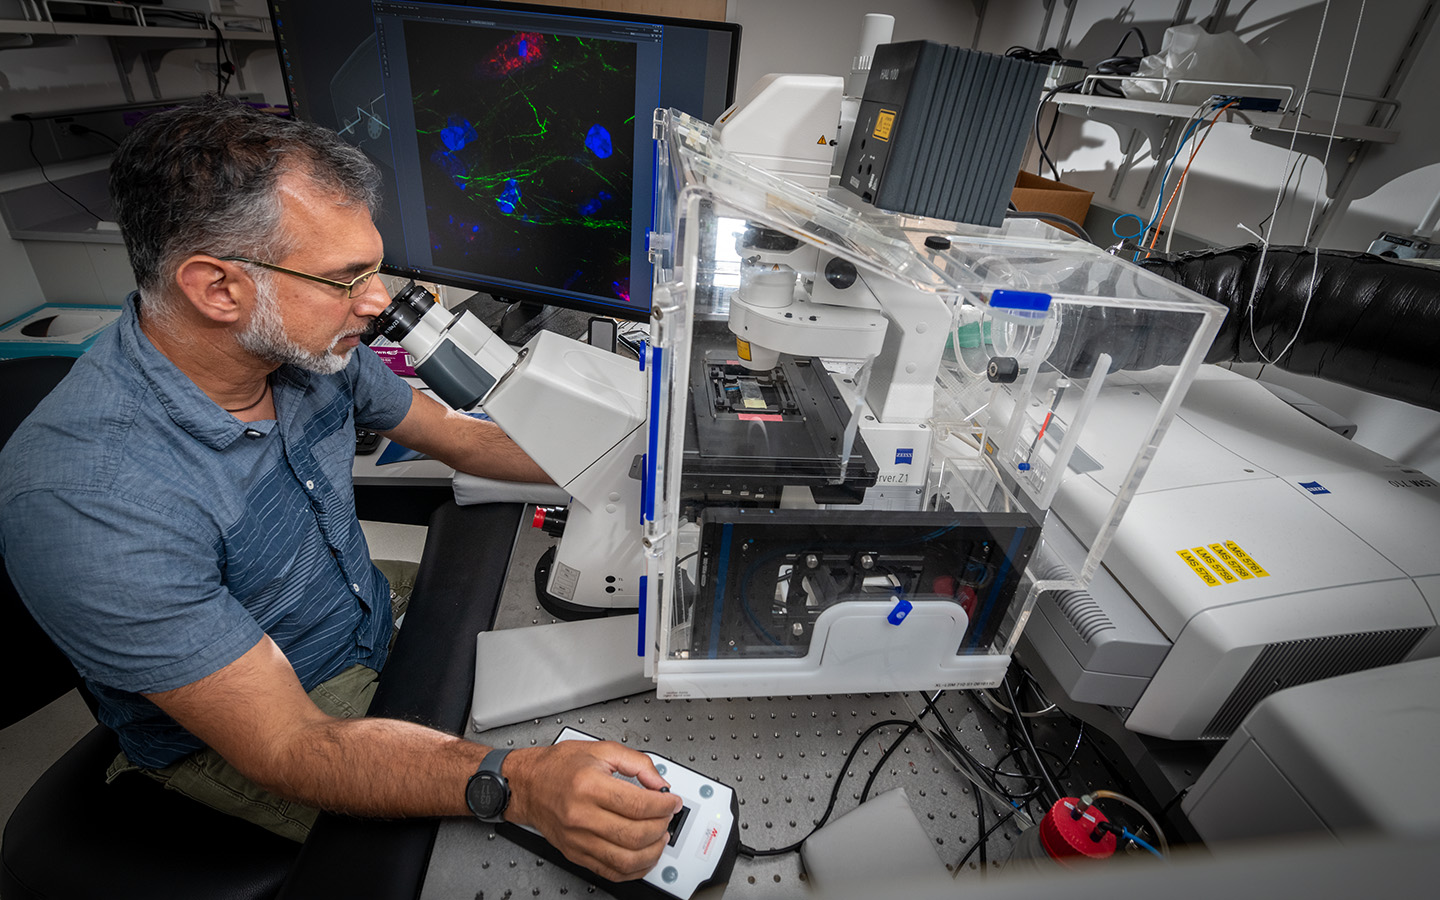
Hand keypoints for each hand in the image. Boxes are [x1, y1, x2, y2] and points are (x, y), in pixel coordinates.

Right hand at [502, 740, 683, 881]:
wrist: (527, 784)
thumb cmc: (558, 766)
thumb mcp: (600, 749)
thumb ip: (636, 762)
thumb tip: (659, 782)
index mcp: (589, 785)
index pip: (638, 804)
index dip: (663, 805)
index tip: (672, 802)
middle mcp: (581, 815)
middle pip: (635, 834)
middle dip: (661, 827)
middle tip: (667, 817)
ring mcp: (577, 839)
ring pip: (625, 859)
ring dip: (652, 852)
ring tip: (660, 837)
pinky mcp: (575, 854)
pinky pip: (610, 872)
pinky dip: (633, 869)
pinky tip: (643, 856)